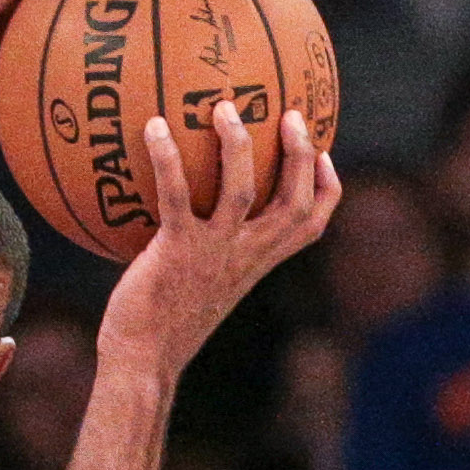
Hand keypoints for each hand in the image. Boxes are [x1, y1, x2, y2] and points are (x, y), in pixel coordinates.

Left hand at [98, 104, 341, 380]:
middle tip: (291, 114)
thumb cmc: (163, 324)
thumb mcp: (200, 286)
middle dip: (301, 155)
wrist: (143, 361)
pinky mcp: (176, 250)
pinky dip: (167, 157)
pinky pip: (176, 193)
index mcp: (257, 263)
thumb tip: (185, 211)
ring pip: (243, 190)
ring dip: (238, 144)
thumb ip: (208, 252)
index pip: (312, 225)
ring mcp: (214, 252)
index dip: (326, 187)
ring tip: (225, 108)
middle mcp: (245, 256)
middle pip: (294, 202)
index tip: (326, 154)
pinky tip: (153, 126)